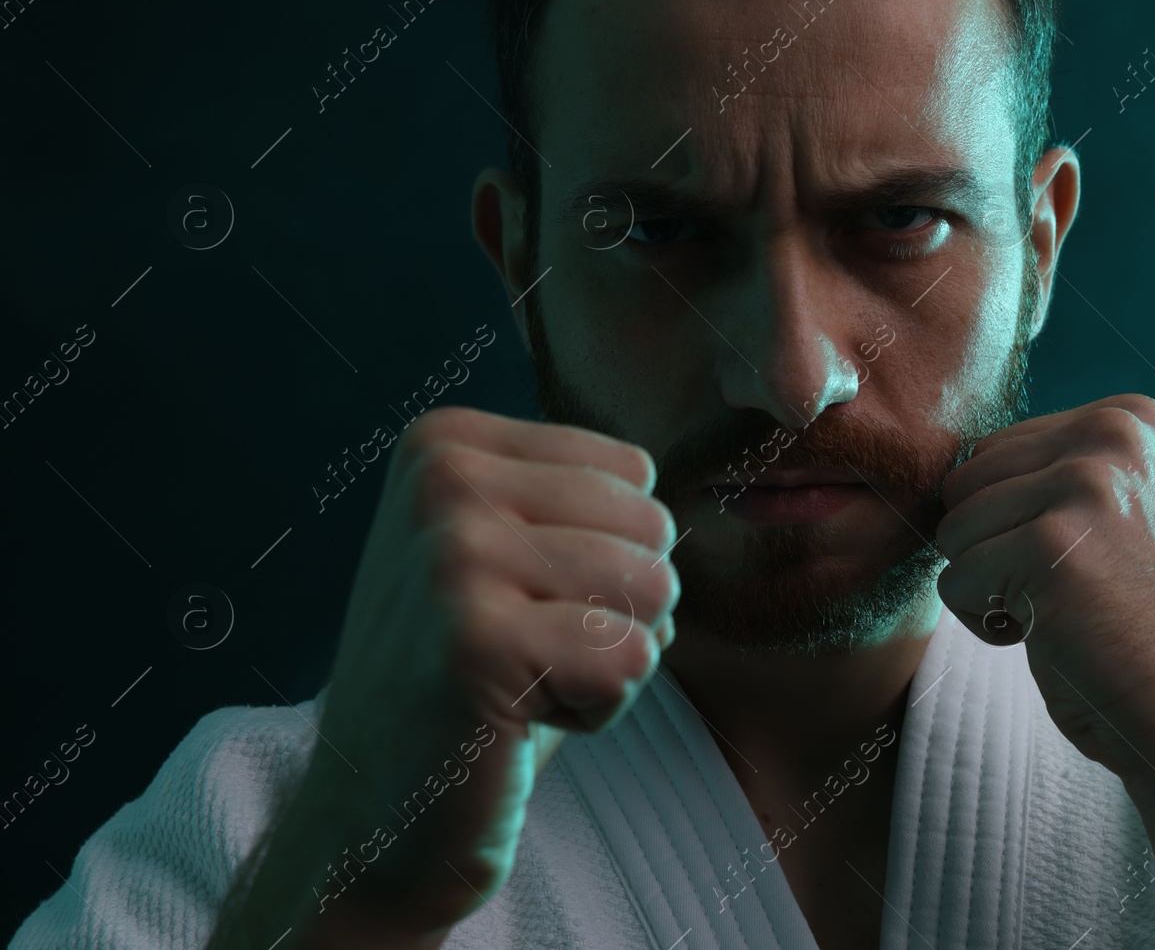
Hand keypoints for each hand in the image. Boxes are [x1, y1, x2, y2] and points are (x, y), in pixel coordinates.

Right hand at [239, 406, 679, 941]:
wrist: (374, 815)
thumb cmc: (470, 682)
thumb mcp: (508, 554)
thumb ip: (578, 501)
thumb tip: (674, 504)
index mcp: (447, 443)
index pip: (634, 470)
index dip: (608, 553)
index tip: (522, 602)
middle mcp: (443, 479)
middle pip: (651, 524)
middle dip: (619, 608)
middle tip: (525, 653)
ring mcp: (454, 555)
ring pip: (654, 587)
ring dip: (611, 660)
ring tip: (524, 682)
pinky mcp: (475, 640)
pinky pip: (633, 658)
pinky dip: (600, 708)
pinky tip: (520, 720)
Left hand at [934, 393, 1154, 779]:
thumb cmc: (1139, 626)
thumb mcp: (1113, 514)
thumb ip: (1051, 472)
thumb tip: (951, 468)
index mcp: (1128, 417)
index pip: (993, 452)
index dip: (1017, 523)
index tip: (1087, 560)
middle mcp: (1112, 434)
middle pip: (965, 483)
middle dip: (994, 549)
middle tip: (1071, 591)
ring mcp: (1085, 485)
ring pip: (952, 530)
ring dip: (989, 587)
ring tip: (1065, 611)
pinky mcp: (1051, 546)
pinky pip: (954, 581)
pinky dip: (987, 624)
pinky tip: (1054, 635)